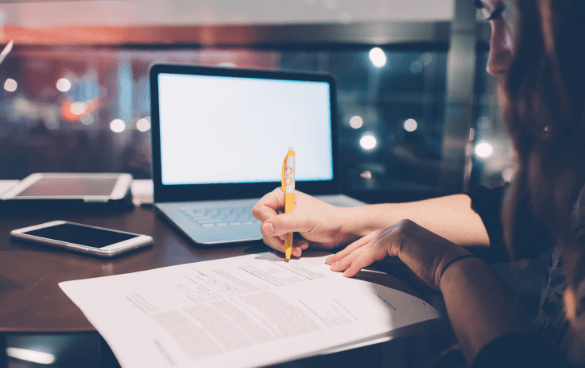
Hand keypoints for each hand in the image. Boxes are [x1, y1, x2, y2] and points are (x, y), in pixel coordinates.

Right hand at [252, 188, 356, 256]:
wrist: (340, 231)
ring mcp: (284, 222)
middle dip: (277, 236)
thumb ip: (283, 223)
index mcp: (282, 197)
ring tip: (300, 245)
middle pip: (264, 225)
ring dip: (285, 244)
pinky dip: (289, 248)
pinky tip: (301, 247)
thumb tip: (265, 228)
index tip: (281, 230)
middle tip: (289, 239)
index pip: (261, 209)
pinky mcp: (288, 235)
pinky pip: (279, 244)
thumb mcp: (304, 219)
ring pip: (270, 237)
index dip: (267, 221)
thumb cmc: (326, 219)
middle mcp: (280, 209)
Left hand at [325, 219, 471, 290]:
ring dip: (349, 259)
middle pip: (366, 241)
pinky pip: (373, 252)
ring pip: (366, 246)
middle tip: (330, 263)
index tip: (341, 261)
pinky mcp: (400, 237)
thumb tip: (366, 267)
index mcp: (402, 230)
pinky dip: (359, 263)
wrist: (454, 272)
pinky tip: (349, 273)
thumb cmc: (434, 273)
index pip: (372, 241)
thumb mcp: (405, 266)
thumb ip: (387, 263)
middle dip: (346, 253)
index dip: (355, 251)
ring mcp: (400, 229)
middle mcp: (400, 226)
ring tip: (335, 269)